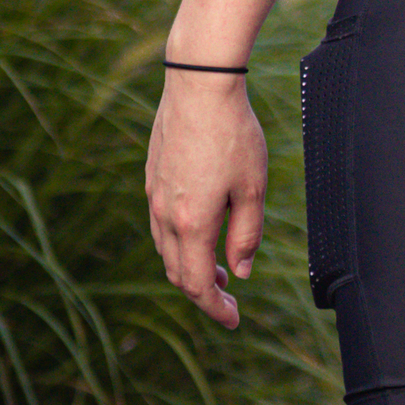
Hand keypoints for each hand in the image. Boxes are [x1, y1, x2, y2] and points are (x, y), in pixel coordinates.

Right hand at [146, 73, 266, 329]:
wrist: (199, 85)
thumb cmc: (233, 133)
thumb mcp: (253, 187)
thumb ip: (246, 234)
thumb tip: (239, 272)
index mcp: (191, 223)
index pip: (196, 285)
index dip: (214, 309)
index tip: (233, 320)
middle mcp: (165, 215)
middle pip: (177, 272)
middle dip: (202, 291)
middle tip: (228, 297)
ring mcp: (154, 195)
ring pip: (165, 249)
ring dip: (189, 265)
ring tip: (218, 265)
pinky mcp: (152, 176)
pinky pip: (160, 223)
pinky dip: (178, 241)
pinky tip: (200, 228)